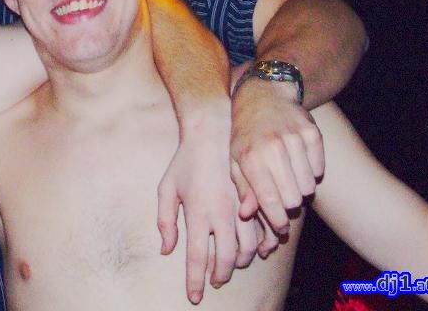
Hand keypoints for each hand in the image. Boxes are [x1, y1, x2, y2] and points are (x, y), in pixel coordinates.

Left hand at [158, 112, 254, 302]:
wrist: (212, 134)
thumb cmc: (184, 163)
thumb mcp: (166, 189)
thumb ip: (165, 221)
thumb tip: (167, 251)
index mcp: (196, 212)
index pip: (196, 257)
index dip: (195, 281)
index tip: (194, 297)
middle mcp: (221, 213)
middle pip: (225, 258)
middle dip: (220, 275)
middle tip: (214, 282)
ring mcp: (240, 207)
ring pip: (248, 248)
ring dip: (240, 262)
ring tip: (229, 266)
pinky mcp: (253, 199)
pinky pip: (263, 231)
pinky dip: (261, 246)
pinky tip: (255, 250)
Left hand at [230, 77, 323, 234]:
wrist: (263, 95)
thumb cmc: (245, 134)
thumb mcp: (235, 159)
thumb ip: (242, 188)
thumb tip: (246, 215)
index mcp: (250, 157)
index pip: (270, 201)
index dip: (277, 221)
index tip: (281, 228)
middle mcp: (273, 148)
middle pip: (293, 199)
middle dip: (289, 204)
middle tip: (282, 196)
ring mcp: (295, 139)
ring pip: (309, 187)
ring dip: (300, 188)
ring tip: (288, 177)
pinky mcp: (313, 133)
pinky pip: (320, 170)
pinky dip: (312, 172)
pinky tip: (298, 161)